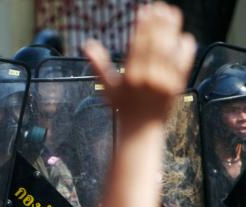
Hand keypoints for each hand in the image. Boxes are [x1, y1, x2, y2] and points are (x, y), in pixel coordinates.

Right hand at [84, 2, 195, 123]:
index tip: (144, 11)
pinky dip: (184, 46)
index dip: (143, 26)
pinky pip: (183, 60)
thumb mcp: (107, 87)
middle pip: (156, 43)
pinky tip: (181, 35)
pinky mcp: (177, 85)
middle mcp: (148, 78)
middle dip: (158, 22)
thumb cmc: (122, 107)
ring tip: (171, 13)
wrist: (141, 130)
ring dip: (172, 28)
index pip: (138, 45)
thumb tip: (86, 45)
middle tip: (160, 7)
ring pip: (170, 49)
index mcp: (130, 77)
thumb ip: (98, 64)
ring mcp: (164, 81)